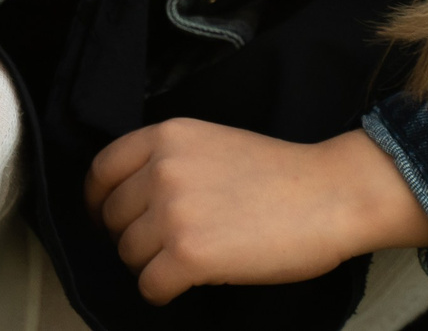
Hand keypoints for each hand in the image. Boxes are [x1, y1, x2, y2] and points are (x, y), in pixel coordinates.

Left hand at [84, 121, 427, 303]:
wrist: (328, 195)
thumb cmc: (280, 174)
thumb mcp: (212, 143)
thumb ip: (171, 160)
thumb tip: (135, 195)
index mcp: (167, 136)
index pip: (102, 170)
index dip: (99, 201)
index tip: (106, 217)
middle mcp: (162, 170)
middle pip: (113, 216)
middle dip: (131, 236)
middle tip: (160, 247)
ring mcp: (173, 212)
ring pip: (129, 253)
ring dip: (150, 265)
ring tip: (183, 263)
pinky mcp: (189, 255)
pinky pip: (150, 285)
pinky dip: (161, 292)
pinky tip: (184, 286)